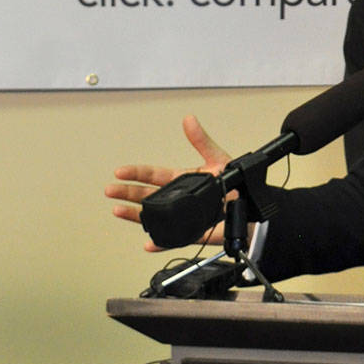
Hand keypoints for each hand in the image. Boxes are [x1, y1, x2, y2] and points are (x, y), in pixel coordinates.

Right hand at [104, 116, 231, 250]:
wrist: (253, 209)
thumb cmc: (236, 185)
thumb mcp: (219, 158)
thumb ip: (202, 141)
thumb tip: (189, 120)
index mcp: (183, 180)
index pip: (155, 175)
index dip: (137, 173)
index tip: (121, 171)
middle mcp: (179, 199)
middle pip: (148, 195)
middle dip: (128, 193)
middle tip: (111, 190)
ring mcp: (183, 216)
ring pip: (154, 216)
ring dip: (136, 215)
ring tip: (118, 211)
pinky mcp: (193, 232)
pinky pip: (173, 239)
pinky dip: (160, 243)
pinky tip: (149, 243)